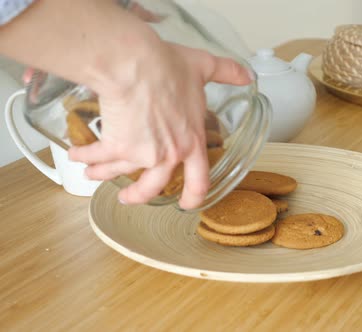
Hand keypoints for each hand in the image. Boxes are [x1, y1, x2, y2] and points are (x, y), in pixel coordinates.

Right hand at [68, 40, 250, 208]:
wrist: (136, 66)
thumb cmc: (169, 67)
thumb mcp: (205, 69)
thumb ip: (227, 73)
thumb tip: (247, 75)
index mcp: (192, 141)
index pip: (199, 180)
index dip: (194, 196)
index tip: (187, 204)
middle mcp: (168, 155)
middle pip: (153, 187)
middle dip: (137, 196)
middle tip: (128, 197)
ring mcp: (141, 154)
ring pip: (119, 172)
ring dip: (103, 175)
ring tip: (92, 174)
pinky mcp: (116, 146)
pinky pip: (97, 157)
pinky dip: (84, 157)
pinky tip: (77, 156)